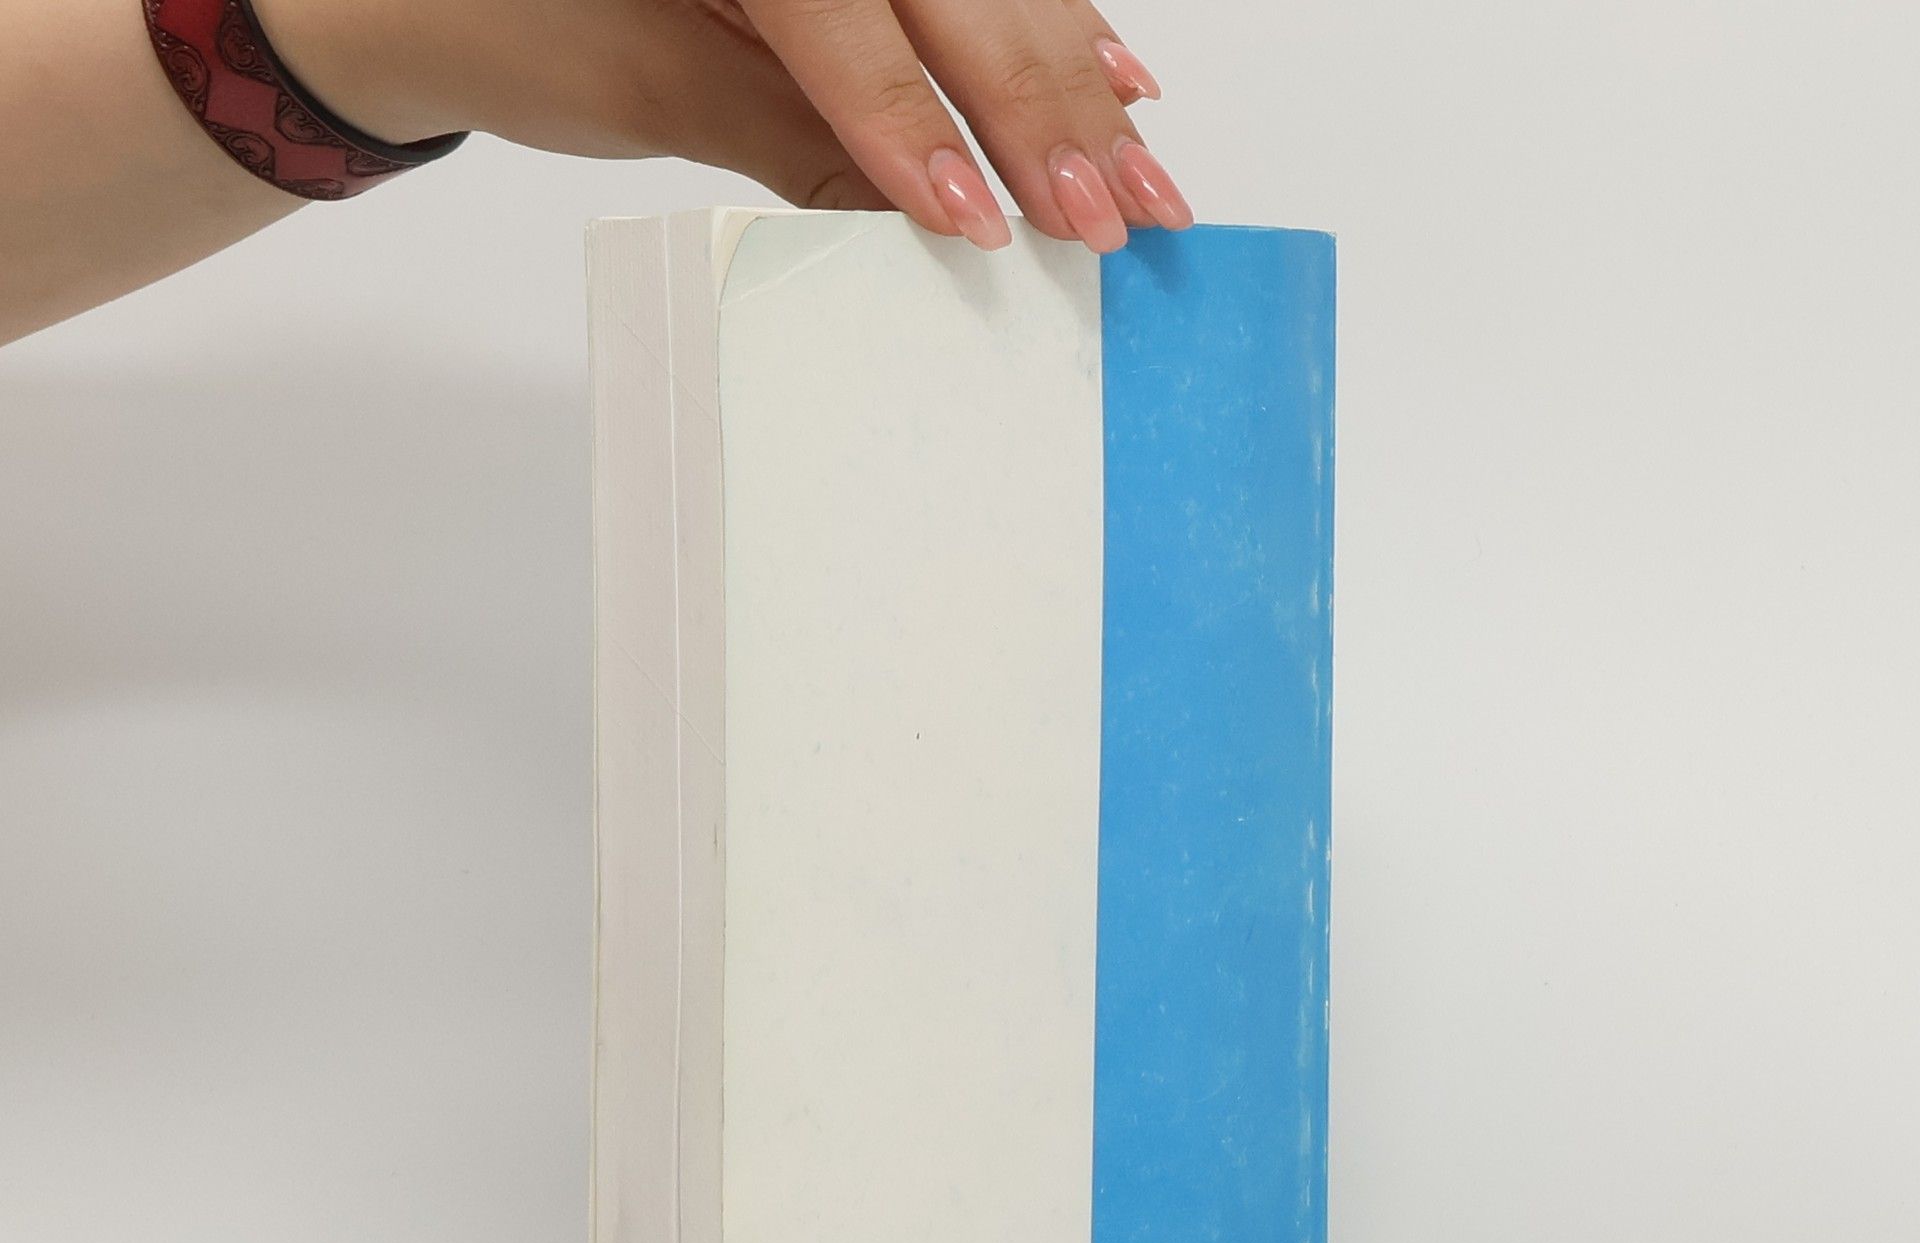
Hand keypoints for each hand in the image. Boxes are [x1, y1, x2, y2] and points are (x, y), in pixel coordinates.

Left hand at [257, 0, 1192, 252]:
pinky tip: (1114, 74)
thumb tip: (921, 211)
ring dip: (1072, 74)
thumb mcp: (637, 82)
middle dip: (1039, 102)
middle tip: (1114, 210)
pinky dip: (1049, 27)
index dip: (919, 121)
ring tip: (1142, 167)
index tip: (986, 219)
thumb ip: (786, 132)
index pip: (847, 17)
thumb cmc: (506, 24)